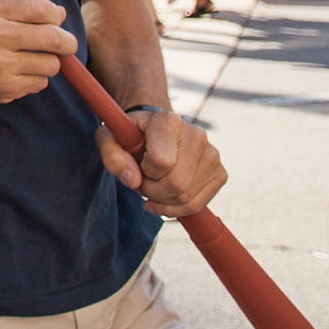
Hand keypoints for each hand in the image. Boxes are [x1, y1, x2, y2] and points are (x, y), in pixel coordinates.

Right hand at [0, 0, 76, 106]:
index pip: (42, 10)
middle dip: (67, 43)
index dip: (57, 17)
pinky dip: (34, 79)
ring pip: (51, 65)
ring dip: (48, 63)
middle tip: (66, 46)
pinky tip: (16, 74)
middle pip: (54, 39)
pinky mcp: (3, 89)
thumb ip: (23, 8)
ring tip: (31, 60)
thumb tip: (60, 14)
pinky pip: (39, 84)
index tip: (56, 23)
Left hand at [95, 109, 225, 218]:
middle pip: (176, 184)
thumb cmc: (129, 136)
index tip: (139, 162)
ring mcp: (212, 154)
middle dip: (152, 191)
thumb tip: (133, 181)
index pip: (161, 161)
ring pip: (186, 197)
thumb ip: (113, 157)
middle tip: (143, 180)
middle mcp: (197, 134)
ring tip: (154, 184)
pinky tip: (166, 197)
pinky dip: (177, 208)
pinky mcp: (220, 173)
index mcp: (169, 121)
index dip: (144, 171)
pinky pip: (198, 205)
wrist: (154, 131)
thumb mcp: (109, 140)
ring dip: (163, 200)